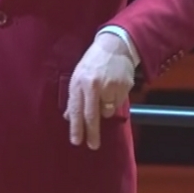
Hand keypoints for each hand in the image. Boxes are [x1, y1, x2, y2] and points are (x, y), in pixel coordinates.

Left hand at [65, 33, 136, 150]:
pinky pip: (118, 104)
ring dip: (105, 111)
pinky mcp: (124, 87)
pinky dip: (115, 102)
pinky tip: (113, 89)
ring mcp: (110, 86)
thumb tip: (69, 117)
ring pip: (107, 111)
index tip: (77, 141)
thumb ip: (74, 97)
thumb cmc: (93, 62)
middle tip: (93, 146)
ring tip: (104, 96)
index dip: (76, 128)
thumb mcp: (78, 76)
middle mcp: (93, 85)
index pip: (76, 110)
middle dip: (91, 133)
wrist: (115, 47)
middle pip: (92, 116)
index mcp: (79, 82)